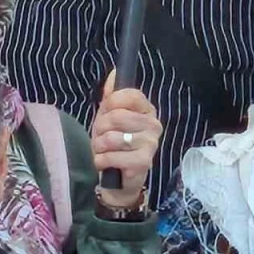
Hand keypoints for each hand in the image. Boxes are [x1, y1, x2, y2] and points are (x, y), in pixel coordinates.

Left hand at [90, 71, 161, 208]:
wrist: (118, 181)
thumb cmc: (114, 146)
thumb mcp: (109, 118)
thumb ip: (112, 96)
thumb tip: (115, 73)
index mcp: (146, 110)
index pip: (129, 94)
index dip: (110, 103)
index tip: (106, 113)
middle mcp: (153, 125)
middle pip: (116, 116)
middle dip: (100, 128)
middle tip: (102, 138)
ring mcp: (150, 144)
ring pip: (112, 137)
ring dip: (99, 146)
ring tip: (104, 151)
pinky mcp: (143, 162)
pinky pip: (111, 156)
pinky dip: (101, 160)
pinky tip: (105, 163)